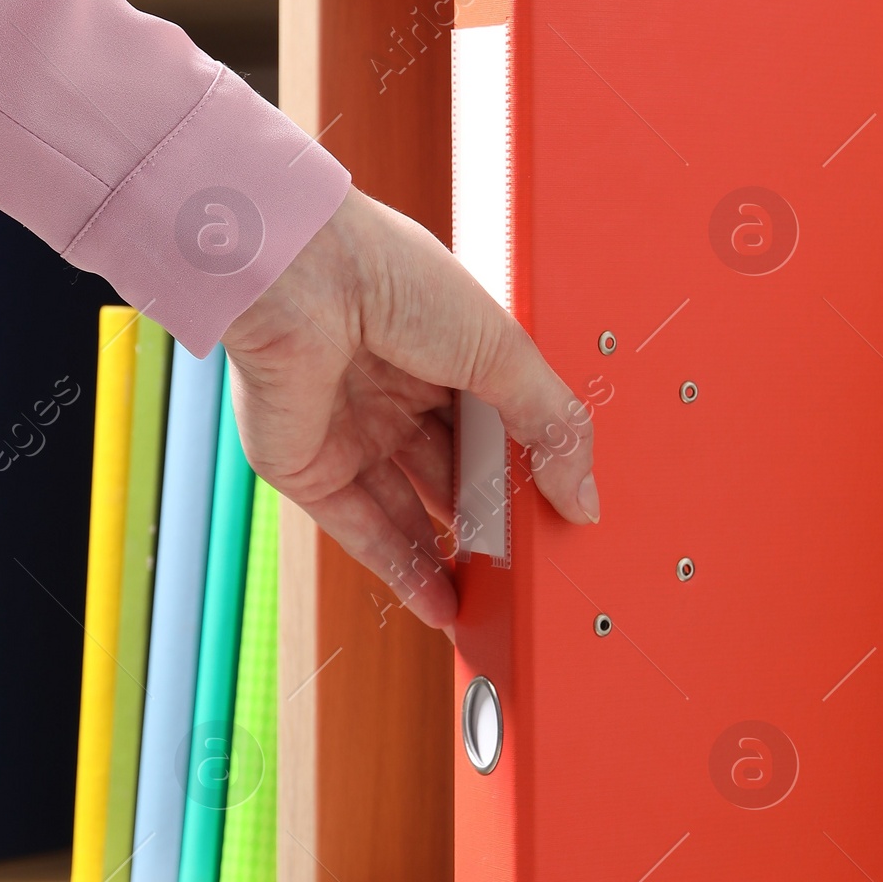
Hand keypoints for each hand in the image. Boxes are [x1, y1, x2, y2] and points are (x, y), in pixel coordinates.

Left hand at [222, 187, 598, 627]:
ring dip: (454, 553)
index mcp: (442, 346)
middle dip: (495, 514)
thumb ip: (550, 425)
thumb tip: (585, 494)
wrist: (297, 278)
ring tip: (497, 596)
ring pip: (412, 508)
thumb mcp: (501, 349)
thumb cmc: (387, 277)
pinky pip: (363, 531)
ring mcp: (352, 430)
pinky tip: (443, 604)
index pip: (498, 420)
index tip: (563, 506)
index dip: (530, 463)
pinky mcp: (310, 468)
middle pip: (457, 468)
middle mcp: (395, 389)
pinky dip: (404, 571)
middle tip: (534, 558)